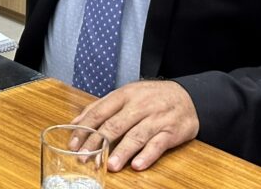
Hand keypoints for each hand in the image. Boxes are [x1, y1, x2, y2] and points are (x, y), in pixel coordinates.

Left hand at [70, 80, 199, 171]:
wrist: (186, 96)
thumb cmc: (150, 97)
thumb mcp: (126, 94)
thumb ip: (101, 107)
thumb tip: (76, 122)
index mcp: (124, 95)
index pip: (100, 112)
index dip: (85, 128)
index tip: (74, 143)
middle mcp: (139, 106)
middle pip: (115, 125)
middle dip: (98, 142)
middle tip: (85, 158)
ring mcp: (156, 118)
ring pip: (136, 135)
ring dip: (122, 152)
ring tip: (110, 165)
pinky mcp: (172, 131)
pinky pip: (158, 144)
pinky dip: (147, 155)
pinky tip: (137, 165)